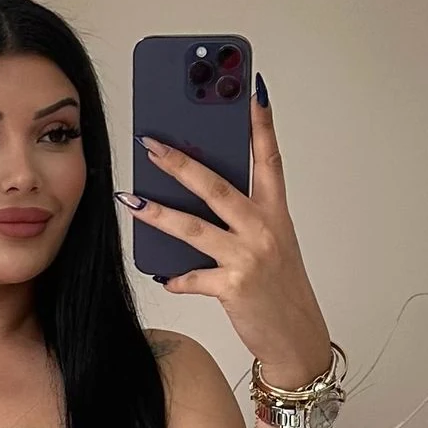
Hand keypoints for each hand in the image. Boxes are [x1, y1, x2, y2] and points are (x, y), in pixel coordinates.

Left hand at [121, 75, 333, 387]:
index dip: (261, 123)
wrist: (297, 338)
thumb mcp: (271, 245)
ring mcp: (249, 257)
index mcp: (276, 213)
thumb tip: (194, 199)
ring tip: (130, 199)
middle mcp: (264, 229)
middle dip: (181, 163)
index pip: (269, 158)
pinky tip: (165, 276)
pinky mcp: (234, 287)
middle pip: (217, 186)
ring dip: (158, 213)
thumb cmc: (279, 289)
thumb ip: (241, 219)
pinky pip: (194, 277)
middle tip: (151, 144)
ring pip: (195, 228)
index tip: (251, 89)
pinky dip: (177, 278)